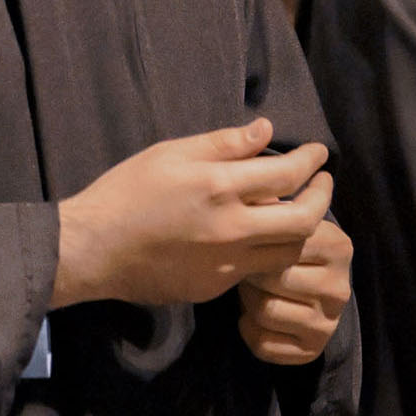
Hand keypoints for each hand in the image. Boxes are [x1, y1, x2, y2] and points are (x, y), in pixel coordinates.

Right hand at [55, 121, 332, 312]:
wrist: (93, 249)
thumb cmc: (125, 192)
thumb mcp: (169, 153)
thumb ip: (222, 143)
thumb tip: (265, 131)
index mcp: (219, 187)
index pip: (288, 174)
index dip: (311, 161)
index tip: (318, 154)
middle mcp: (232, 228)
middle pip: (304, 220)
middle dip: (322, 198)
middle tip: (322, 183)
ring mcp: (226, 262)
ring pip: (288, 251)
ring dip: (301, 229)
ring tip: (297, 211)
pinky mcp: (216, 285)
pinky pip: (256, 268)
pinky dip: (266, 249)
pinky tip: (256, 235)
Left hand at [240, 217, 352, 365]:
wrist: (296, 289)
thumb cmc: (280, 249)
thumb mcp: (280, 223)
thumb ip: (273, 208)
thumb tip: (257, 193)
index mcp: (338, 246)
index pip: (284, 244)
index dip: (257, 244)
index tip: (257, 243)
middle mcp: (340, 287)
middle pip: (271, 279)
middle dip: (251, 275)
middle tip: (252, 272)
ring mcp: (329, 322)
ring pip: (265, 311)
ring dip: (248, 302)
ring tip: (255, 292)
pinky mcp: (312, 350)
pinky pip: (263, 344)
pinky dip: (249, 330)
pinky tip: (254, 318)